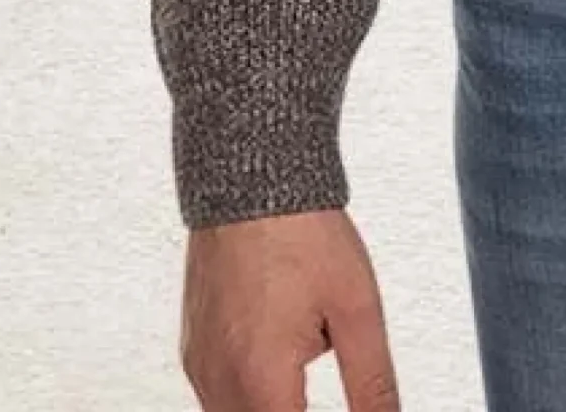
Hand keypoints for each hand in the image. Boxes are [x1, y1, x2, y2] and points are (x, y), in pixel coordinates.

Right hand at [180, 205, 399, 409]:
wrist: (252, 177)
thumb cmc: (301, 233)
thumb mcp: (357, 311)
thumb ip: (372, 382)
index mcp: (260, 379)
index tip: (348, 408)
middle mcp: (219, 379)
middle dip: (294, 410)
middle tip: (317, 378)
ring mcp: (200, 364)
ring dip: (273, 404)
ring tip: (303, 351)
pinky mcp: (192, 347)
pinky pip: (217, 394)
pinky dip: (250, 390)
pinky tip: (278, 349)